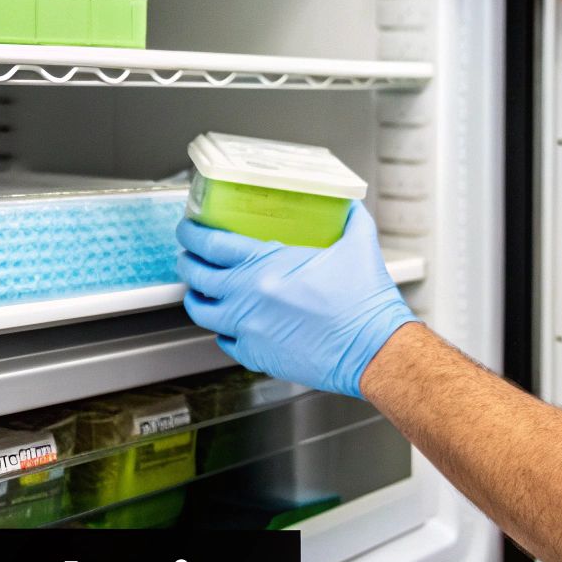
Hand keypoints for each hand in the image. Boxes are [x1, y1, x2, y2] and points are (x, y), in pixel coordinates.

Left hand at [175, 203, 417, 397]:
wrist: (373, 350)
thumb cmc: (365, 303)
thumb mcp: (358, 246)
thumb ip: (350, 220)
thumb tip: (349, 206)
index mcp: (265, 265)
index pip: (211, 244)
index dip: (192, 234)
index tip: (188, 229)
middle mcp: (247, 297)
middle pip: (197, 276)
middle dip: (187, 263)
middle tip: (188, 257)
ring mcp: (248, 329)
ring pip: (202, 312)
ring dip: (197, 297)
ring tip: (200, 291)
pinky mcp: (257, 356)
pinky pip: (224, 342)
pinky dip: (222, 330)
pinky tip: (229, 324)